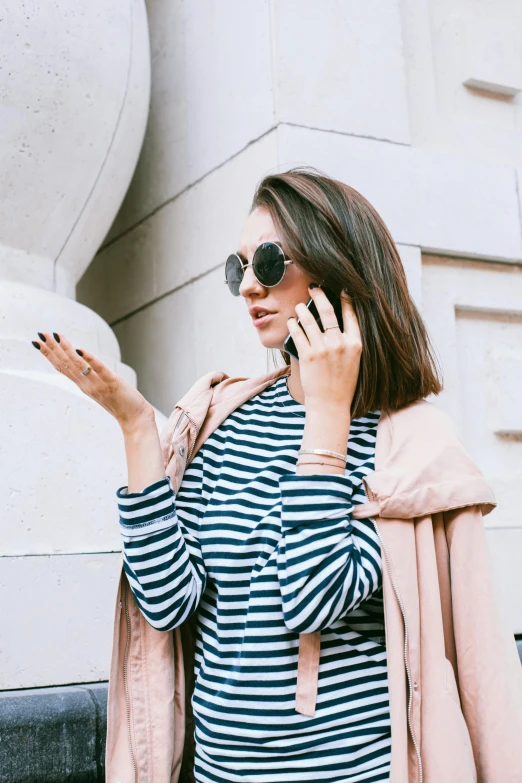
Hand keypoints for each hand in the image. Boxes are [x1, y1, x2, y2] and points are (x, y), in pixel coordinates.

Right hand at [32, 331, 153, 430]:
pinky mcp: (113, 383)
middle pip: (66, 364)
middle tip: (41, 334)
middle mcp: (87, 385)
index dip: (49, 355)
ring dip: (67, 349)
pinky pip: (100, 370)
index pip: (63, 368)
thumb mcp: (100, 389)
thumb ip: (90, 377)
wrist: (135, 419)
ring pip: (79, 365)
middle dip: (52, 348)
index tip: (38, 342)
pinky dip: (90, 360)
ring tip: (57, 336)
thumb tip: (82, 362)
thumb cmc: (120, 403)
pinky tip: (81, 350)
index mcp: (84, 385)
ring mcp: (99, 385)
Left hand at [287, 287, 361, 413]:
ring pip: (308, 319)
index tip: (342, 288)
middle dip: (319, 295)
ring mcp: (323, 349)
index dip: (346, 298)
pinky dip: (293, 325)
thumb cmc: (343, 384)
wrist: (331, 405)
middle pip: (328, 310)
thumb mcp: (354, 361)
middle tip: (313, 288)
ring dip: (301, 309)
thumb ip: (348, 341)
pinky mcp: (307, 355)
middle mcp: (339, 343)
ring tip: (298, 306)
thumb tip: (336, 321)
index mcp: (355, 343)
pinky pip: (297, 333)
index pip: (352, 313)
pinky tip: (291, 321)